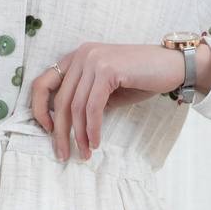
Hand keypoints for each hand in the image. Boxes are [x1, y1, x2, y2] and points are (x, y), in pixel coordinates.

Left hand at [29, 43, 184, 160]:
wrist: (172, 66)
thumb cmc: (140, 80)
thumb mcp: (105, 90)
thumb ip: (85, 100)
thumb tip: (64, 126)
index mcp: (77, 58)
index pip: (42, 83)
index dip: (38, 109)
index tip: (47, 131)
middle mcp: (82, 55)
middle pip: (59, 100)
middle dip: (60, 132)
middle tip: (63, 154)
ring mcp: (94, 59)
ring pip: (76, 107)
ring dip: (79, 135)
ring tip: (84, 154)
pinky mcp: (108, 69)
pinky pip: (93, 107)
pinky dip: (93, 128)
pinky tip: (96, 142)